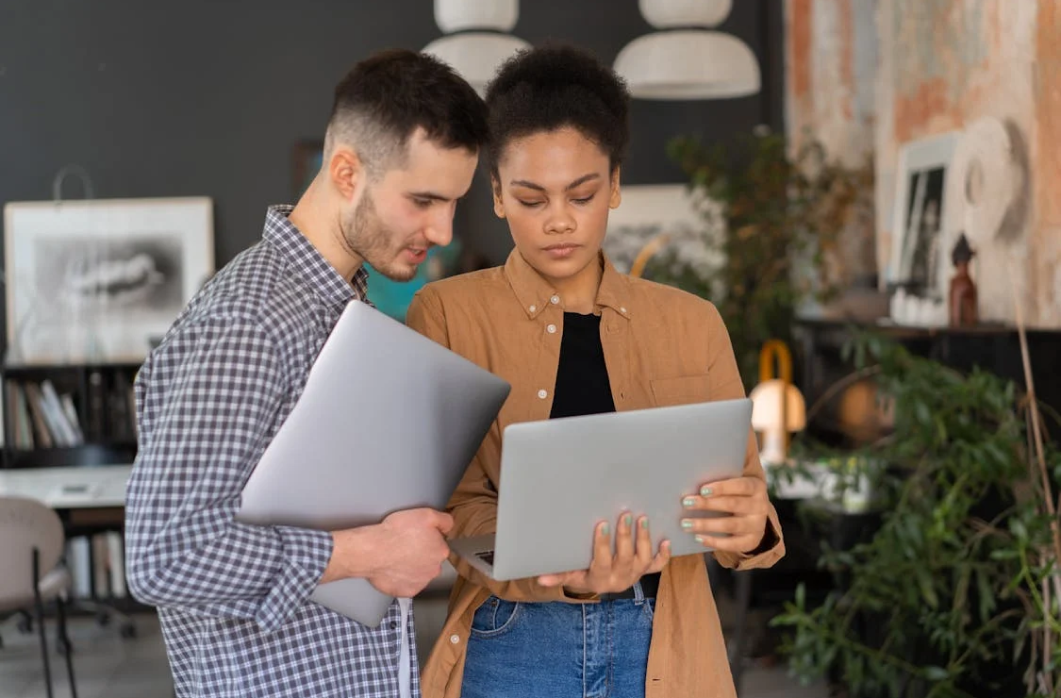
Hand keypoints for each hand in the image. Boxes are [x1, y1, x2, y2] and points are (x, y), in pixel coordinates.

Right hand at [323, 508, 452, 596]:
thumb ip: (444, 520)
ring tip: (397, 558)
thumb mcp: (426, 514)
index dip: (427, 539)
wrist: (373, 551)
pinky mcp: (407, 592)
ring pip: (420, 573)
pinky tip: (393, 569)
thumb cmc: (397, 532)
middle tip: (405, 546)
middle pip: (430, 561)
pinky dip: (402, 578)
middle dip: (421, 555)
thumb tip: (449, 526)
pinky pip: (407, 584)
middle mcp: (435, 569)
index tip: (415, 536)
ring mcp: (421, 582)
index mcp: (441, 551)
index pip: (439, 545)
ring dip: (412, 567)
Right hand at [537, 512, 670, 594]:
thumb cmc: (581, 573)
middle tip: (626, 514)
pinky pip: (657, 565)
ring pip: (643, 559)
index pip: (602, 561)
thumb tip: (540, 579)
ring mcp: (635, 574)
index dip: (603, 545)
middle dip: (626, 536)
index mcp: (600, 579)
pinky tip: (666, 539)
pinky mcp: (644, 571)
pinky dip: (664, 555)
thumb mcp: (569, 574)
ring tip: (643, 519)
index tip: (602, 524)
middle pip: (625, 558)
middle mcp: (620, 579)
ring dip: (644, 539)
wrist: (598, 584)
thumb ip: (557, 576)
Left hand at [680, 477, 769, 553]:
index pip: (740, 485)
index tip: (702, 490)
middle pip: (732, 504)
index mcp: (756, 487)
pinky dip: (714, 541)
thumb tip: (691, 483)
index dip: (721, 487)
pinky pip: (732, 544)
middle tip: (686, 503)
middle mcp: (760, 506)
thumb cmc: (736, 495)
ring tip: (686, 524)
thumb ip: (720, 484)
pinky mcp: (752, 541)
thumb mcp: (734, 486)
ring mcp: (757, 525)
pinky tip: (698, 538)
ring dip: (706, 524)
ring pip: (730, 525)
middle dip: (707, 504)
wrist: (754, 516)